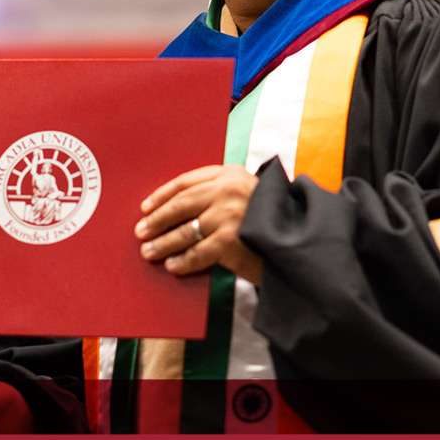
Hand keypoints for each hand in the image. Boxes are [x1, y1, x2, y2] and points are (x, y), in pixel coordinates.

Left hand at [136, 164, 262, 282]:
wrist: (298, 241)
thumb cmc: (269, 220)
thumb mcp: (246, 194)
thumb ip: (219, 194)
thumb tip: (174, 207)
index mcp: (230, 174)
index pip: (186, 182)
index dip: (162, 195)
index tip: (145, 207)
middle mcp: (228, 190)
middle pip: (180, 204)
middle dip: (158, 219)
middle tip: (140, 231)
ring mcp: (228, 214)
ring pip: (185, 230)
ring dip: (163, 242)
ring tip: (149, 251)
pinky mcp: (229, 240)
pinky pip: (197, 253)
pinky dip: (182, 261)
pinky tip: (172, 266)